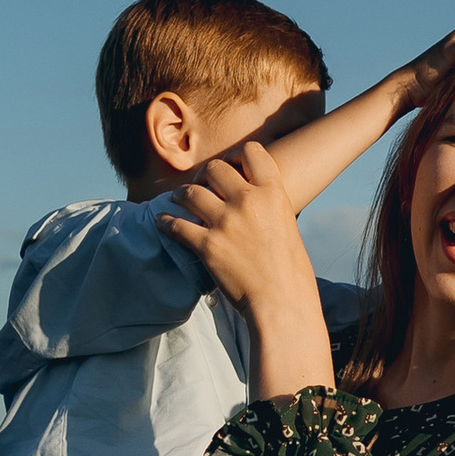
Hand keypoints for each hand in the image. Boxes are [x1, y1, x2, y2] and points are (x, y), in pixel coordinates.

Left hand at [160, 138, 338, 397]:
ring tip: (178, 199)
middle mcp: (248, 201)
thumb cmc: (292, 273)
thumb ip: (268, 207)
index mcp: (273, 194)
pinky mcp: (207, 245)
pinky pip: (176, 225)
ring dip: (181, 194)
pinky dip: (166, 222)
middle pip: (215, 168)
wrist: (282, 304)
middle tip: (201, 184)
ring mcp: (225, 222)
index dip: (237, 155)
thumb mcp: (288, 226)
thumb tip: (254, 202)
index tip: (231, 165)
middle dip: (205, 175)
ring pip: (190, 192)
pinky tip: (163, 222)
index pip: (251, 151)